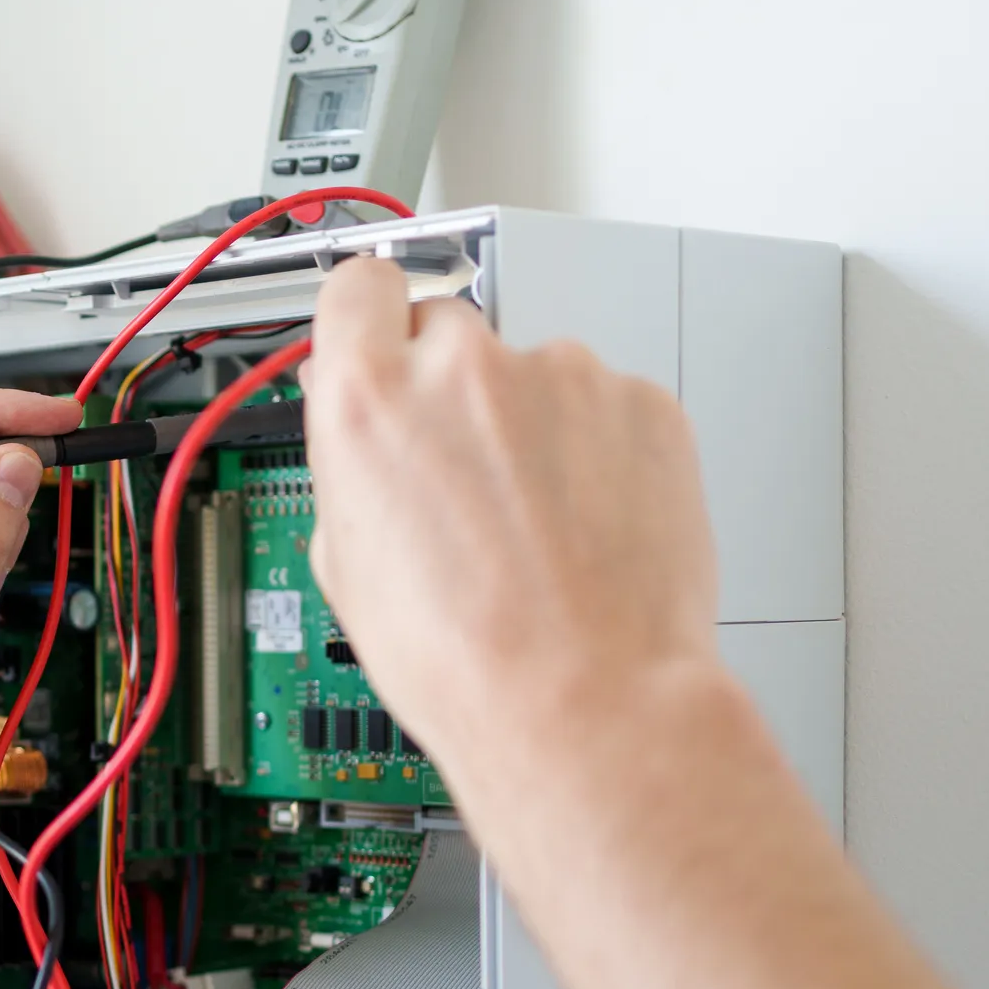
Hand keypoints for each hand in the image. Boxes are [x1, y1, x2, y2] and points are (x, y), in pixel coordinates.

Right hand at [300, 258, 724, 805]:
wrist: (583, 700)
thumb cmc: (466, 657)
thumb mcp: (346, 564)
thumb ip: (347, 462)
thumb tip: (355, 422)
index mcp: (371, 401)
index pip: (359, 288)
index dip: (368, 319)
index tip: (380, 339)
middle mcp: (466, 369)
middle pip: (447, 330)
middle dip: (450, 390)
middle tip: (463, 474)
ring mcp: (564, 377)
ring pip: (534, 376)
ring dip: (531, 427)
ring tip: (534, 525)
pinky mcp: (643, 403)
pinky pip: (605, 407)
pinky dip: (598, 452)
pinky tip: (584, 526)